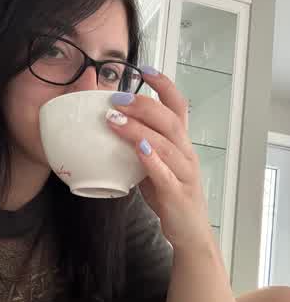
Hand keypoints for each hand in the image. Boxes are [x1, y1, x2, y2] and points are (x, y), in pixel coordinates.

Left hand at [106, 69, 212, 250]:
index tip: (144, 69)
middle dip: (143, 105)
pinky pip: (165, 173)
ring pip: (165, 143)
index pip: (178, 106)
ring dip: (139, 129)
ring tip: (114, 120)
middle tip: (117, 98)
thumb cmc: (170, 195)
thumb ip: (139, 146)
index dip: (164, 85)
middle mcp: (186, 153)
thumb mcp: (155, 165)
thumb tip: (112, 125)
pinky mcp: (177, 193)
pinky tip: (137, 148)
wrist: (190, 232)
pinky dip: (151, 159)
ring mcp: (184, 173)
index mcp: (181, 143)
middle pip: (170, 120)